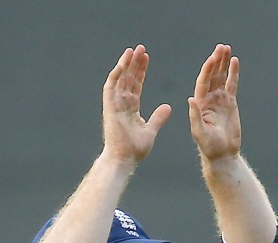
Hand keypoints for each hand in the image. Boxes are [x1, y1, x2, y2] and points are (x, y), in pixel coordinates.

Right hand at [101, 44, 172, 164]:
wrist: (124, 159)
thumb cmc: (135, 149)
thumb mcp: (150, 130)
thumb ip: (158, 117)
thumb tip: (168, 106)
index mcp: (131, 108)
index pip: (136, 85)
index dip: (141, 71)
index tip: (146, 58)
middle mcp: (121, 104)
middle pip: (128, 78)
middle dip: (134, 63)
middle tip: (140, 48)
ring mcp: (115, 105)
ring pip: (120, 79)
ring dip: (125, 64)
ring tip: (132, 50)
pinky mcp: (109, 108)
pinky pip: (111, 87)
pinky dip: (116, 75)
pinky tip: (122, 63)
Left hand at [189, 44, 241, 161]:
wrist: (222, 154)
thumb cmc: (209, 146)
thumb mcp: (199, 132)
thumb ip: (195, 116)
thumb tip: (191, 99)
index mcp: (200, 103)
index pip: (203, 82)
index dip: (207, 70)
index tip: (212, 59)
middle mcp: (209, 98)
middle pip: (212, 75)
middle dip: (216, 61)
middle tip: (221, 47)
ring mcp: (220, 99)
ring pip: (221, 77)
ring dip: (223, 63)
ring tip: (226, 48)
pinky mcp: (230, 103)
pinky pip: (231, 84)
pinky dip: (233, 73)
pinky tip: (234, 61)